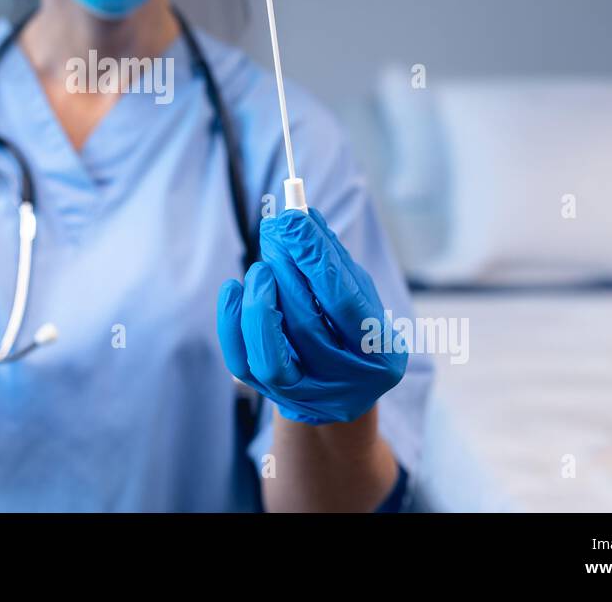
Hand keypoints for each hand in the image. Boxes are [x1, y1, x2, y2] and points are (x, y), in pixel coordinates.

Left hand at [216, 207, 406, 423]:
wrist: (336, 392)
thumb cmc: (349, 330)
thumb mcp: (357, 295)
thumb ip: (334, 261)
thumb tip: (304, 216)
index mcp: (380, 355)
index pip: (344, 301)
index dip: (315, 257)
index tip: (294, 218)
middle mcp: (343, 382)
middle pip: (306, 325)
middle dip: (286, 270)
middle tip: (274, 230)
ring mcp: (303, 394)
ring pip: (270, 355)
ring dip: (260, 299)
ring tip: (262, 266)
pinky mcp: (268, 394)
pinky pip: (241, 362)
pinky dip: (231, 321)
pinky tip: (235, 287)